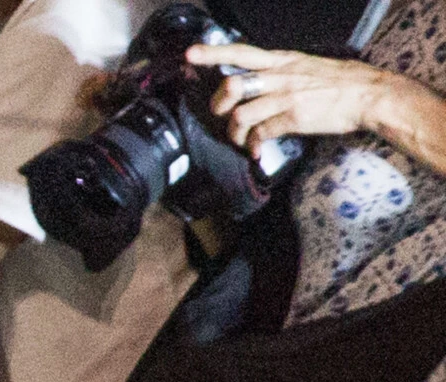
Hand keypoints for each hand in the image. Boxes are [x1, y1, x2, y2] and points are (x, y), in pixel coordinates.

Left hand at [190, 40, 403, 159]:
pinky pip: (260, 134)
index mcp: (282, 60)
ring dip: (233, 133)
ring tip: (240, 140)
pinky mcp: (294, 117)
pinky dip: (253, 145)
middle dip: (217, 105)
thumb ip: (279, 73)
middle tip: (220, 115)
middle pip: (232, 86)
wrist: (370, 94)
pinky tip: (255, 150)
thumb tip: (257, 84)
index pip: (242, 52)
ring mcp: (286, 96)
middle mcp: (281, 75)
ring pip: (241, 115)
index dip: (213, 53)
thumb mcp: (305, 66)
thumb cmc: (339, 82)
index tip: (190, 54)